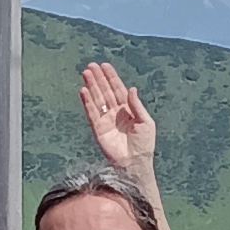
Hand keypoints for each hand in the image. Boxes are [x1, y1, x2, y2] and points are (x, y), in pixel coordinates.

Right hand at [78, 59, 157, 182]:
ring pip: (97, 99)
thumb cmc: (144, 144)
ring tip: (85, 73)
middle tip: (90, 66)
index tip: (104, 65)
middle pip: (105, 91)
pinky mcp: (98, 129)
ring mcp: (106, 120)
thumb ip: (136, 105)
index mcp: (128, 109)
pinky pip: (91, 113)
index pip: (118, 89)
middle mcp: (115, 112)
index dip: (111, 77)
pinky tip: (83, 91)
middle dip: (98, 79)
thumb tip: (131, 88)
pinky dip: (87, 102)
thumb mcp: (146, 122)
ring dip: (91, 86)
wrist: (135, 163)